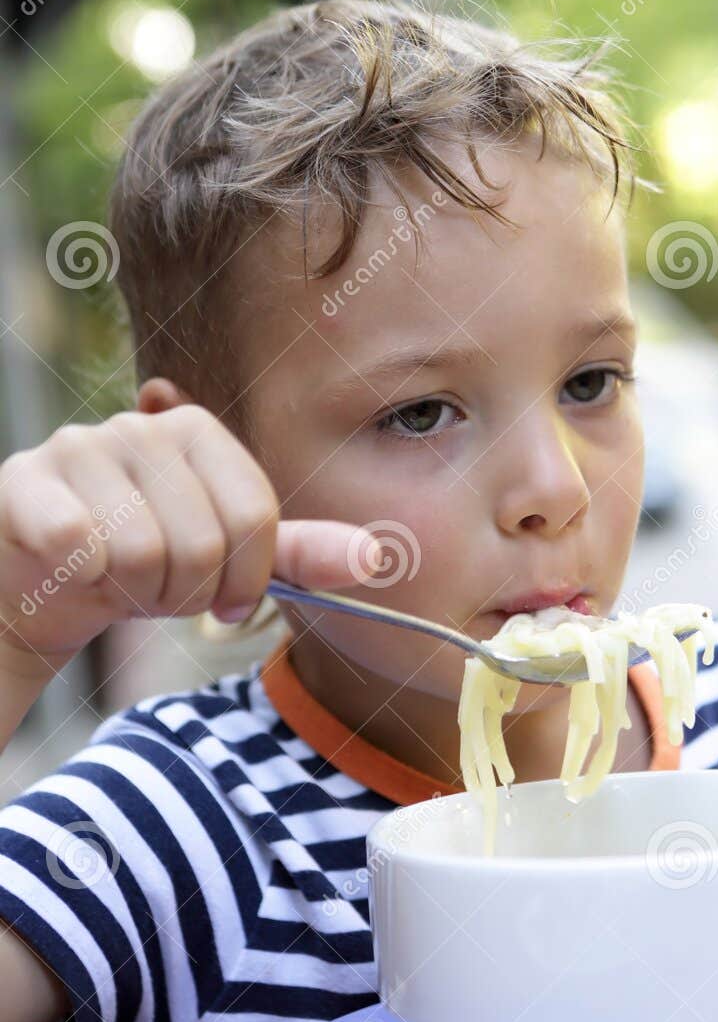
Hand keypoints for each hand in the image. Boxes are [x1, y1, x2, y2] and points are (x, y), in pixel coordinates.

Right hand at [0, 403, 382, 677]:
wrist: (38, 583)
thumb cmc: (141, 564)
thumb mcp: (226, 559)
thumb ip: (299, 554)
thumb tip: (378, 556)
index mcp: (197, 432)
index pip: (254, 519)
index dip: (242, 579)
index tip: (219, 595)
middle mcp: (138, 426)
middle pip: (200, 542)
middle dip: (182, 594)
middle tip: (154, 588)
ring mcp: (75, 447)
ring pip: (140, 552)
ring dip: (129, 594)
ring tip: (112, 579)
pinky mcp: (22, 481)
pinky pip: (75, 543)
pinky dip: (78, 578)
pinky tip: (69, 569)